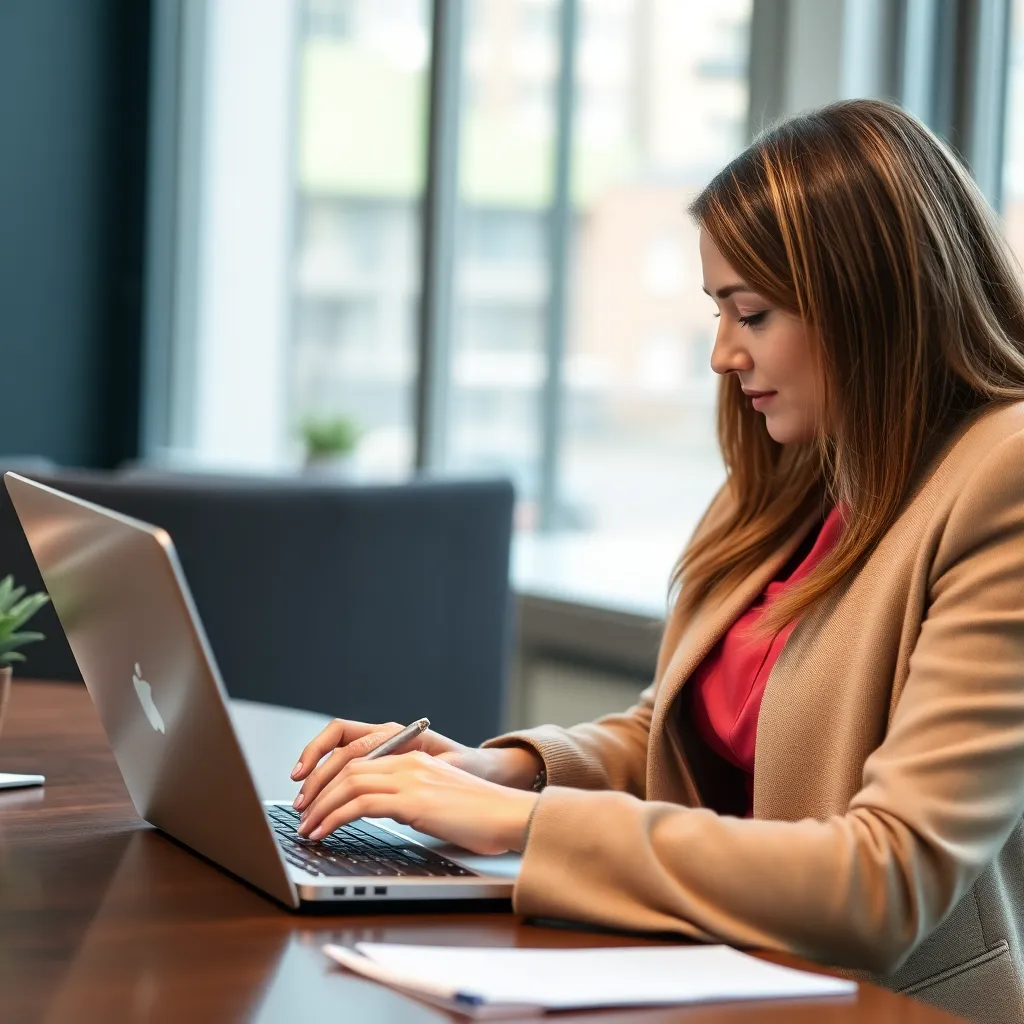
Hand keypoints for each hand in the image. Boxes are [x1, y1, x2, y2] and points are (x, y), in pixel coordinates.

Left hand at [291, 718, 542, 810]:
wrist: (512, 815)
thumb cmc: (482, 816)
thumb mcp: (440, 801)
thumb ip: (412, 799)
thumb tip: (382, 815)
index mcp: (414, 759)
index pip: (359, 758)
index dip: (329, 776)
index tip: (313, 798)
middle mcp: (409, 762)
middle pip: (347, 767)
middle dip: (316, 791)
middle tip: (300, 815)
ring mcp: (411, 778)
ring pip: (348, 783)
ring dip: (320, 807)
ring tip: (306, 829)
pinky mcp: (413, 799)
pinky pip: (360, 804)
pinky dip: (334, 818)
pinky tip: (324, 833)